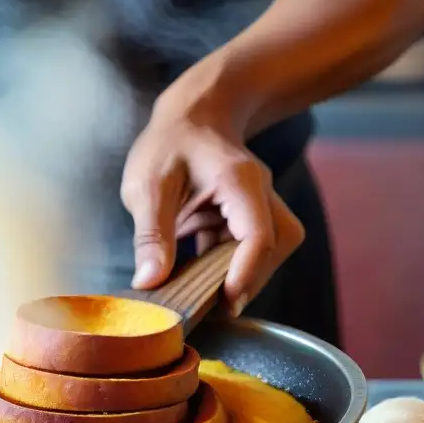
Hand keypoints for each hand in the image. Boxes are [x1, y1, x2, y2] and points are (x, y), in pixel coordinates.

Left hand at [120, 75, 304, 315]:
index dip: (247, 273)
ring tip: (205, 292)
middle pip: (276, 244)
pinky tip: (199, 278)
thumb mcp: (148, 186)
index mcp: (239, 181)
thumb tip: (149, 282)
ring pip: (269, 249)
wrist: (192, 116)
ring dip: (240, 273)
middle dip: (250, 278)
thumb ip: (151, 234)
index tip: (227, 302)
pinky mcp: (247, 217)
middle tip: (215, 306)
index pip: (259, 234)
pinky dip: (228, 267)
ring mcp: (257, 204)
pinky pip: (248, 249)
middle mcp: (259, 193)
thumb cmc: (169, 143)